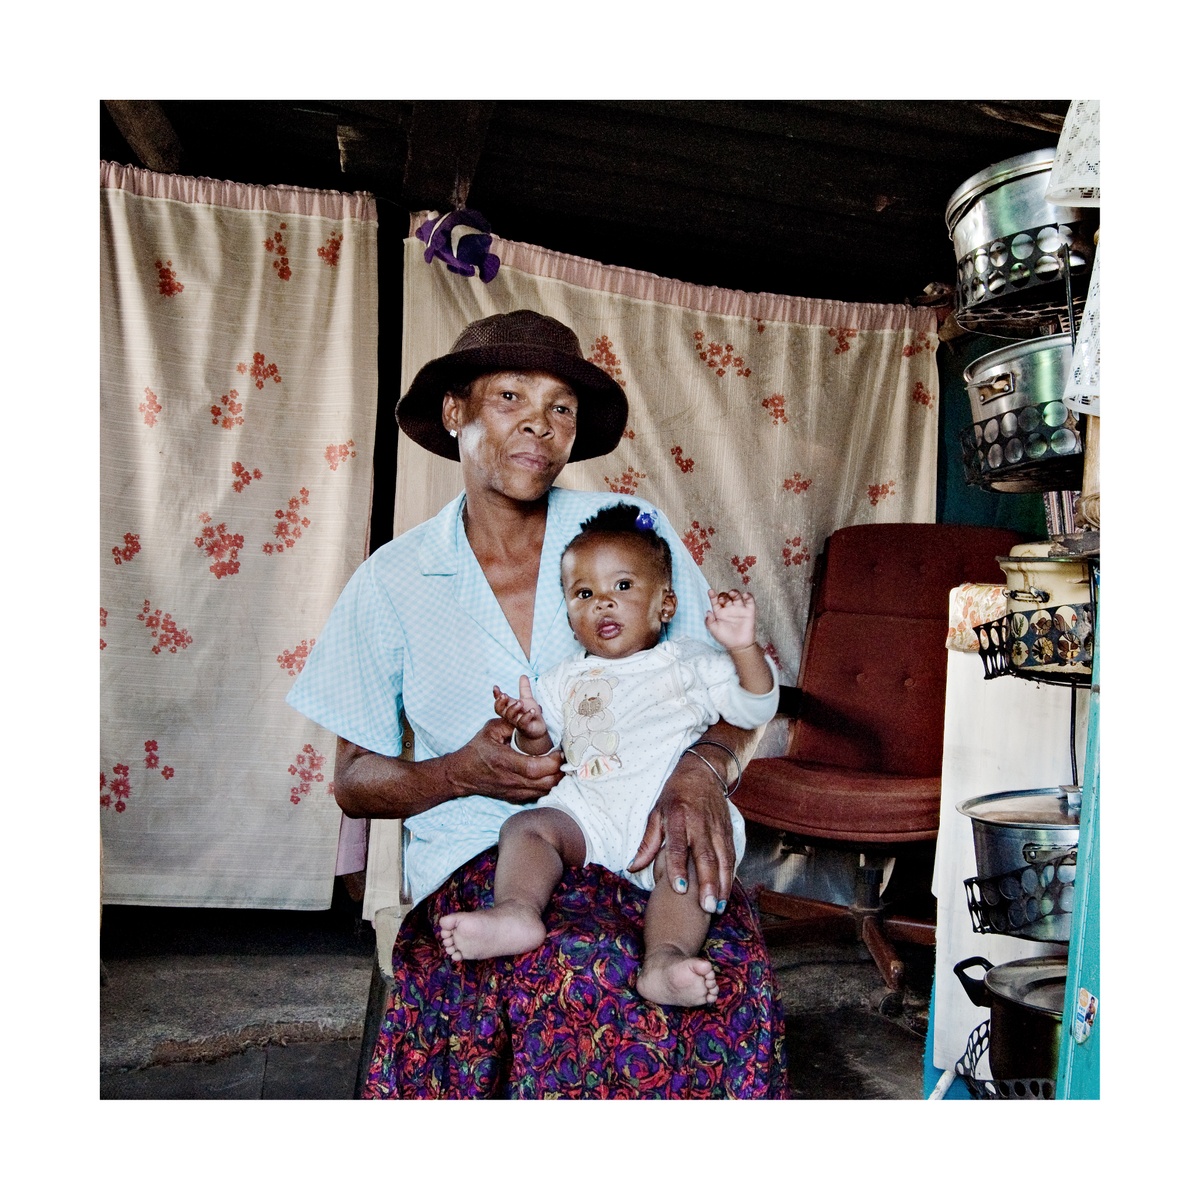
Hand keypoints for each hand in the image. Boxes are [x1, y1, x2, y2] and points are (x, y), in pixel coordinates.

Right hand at [448, 718, 563, 802]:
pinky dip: (547, 787)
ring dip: (556, 780)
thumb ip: (512, 722)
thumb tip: (532, 715)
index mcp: (505, 761)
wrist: (461, 774)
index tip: (559, 751)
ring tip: (560, 766)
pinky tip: (549, 775)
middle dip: (560, 771)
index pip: (535, 768)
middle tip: (565, 758)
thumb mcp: (491, 729)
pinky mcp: (514, 798)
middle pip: (545, 783)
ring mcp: (513, 792)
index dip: (552, 761)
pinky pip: (538, 796)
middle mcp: (510, 780)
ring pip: (544, 792)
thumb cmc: (477, 749)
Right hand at [492, 676, 547, 741]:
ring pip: (510, 716)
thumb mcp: (527, 699)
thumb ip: (524, 688)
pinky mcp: (525, 728)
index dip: (496, 695)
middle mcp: (510, 715)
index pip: (499, 702)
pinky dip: (527, 716)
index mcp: (509, 708)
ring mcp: (517, 722)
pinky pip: (522, 723)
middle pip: (500, 710)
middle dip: (501, 702)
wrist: (537, 729)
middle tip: (505, 695)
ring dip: (514, 708)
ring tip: (521, 702)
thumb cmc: (529, 714)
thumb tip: (523, 675)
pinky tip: (532, 711)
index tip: (496, 687)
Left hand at [627, 750, 734, 913]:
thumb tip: (632, 867)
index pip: (678, 847)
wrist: (702, 772)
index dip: (678, 869)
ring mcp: (717, 828)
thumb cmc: (675, 795)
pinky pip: (731, 856)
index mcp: (678, 818)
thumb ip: (648, 843)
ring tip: (718, 907)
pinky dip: (730, 876)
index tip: (679, 890)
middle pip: (705, 857)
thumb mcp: (657, 813)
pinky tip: (727, 894)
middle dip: (707, 884)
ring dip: (722, 885)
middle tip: (707, 908)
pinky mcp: (728, 831)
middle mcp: (700, 825)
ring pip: (722, 860)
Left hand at [704, 588, 757, 651]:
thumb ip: (709, 622)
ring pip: (737, 596)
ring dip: (734, 592)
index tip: (710, 592)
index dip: (713, 596)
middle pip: (726, 597)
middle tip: (722, 600)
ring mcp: (739, 609)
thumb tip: (707, 612)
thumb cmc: (725, 638)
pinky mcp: (749, 611)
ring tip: (732, 593)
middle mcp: (729, 609)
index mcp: (720, 612)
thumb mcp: (714, 630)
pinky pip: (750, 601)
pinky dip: (749, 596)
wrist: (739, 646)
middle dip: (723, 596)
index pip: (715, 601)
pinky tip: (745, 595)